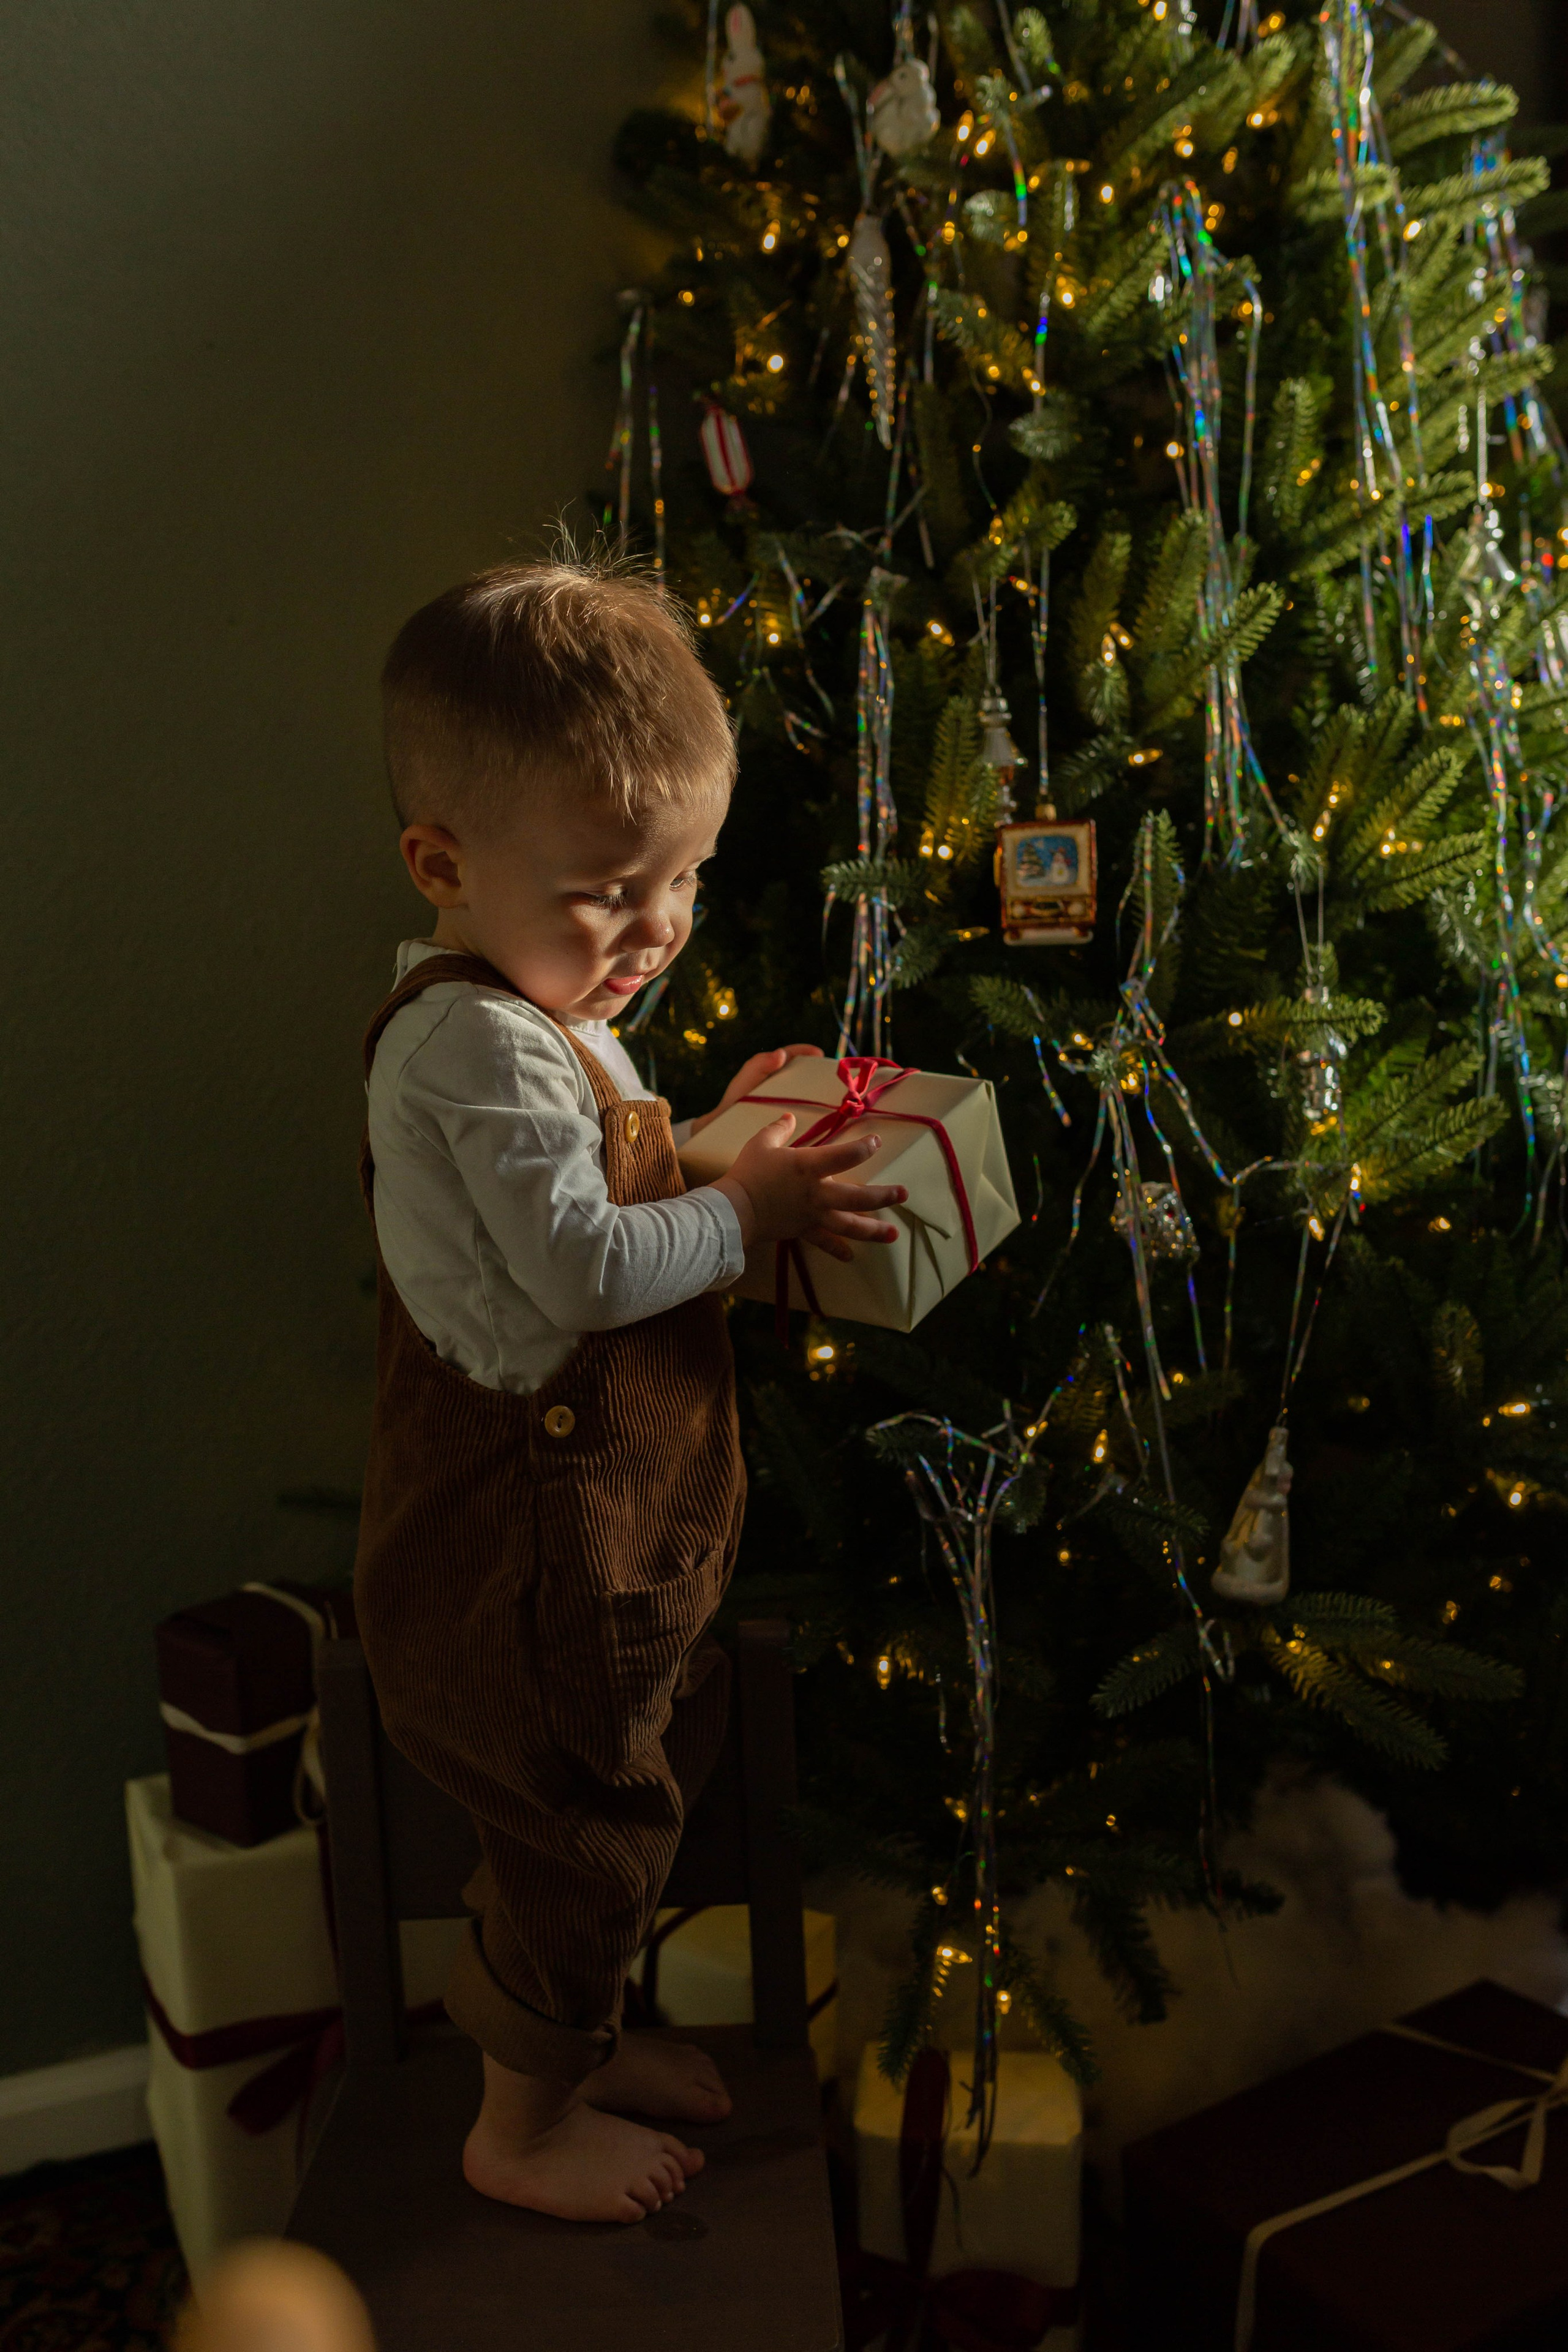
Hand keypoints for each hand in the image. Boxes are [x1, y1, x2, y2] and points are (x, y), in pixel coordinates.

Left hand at [687, 1044, 824, 1135]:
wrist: (723, 1132)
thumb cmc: (733, 1103)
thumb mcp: (745, 1081)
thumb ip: (759, 1065)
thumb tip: (781, 1054)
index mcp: (771, 1072)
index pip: (791, 1056)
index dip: (805, 1052)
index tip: (820, 1055)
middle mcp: (781, 1085)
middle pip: (803, 1073)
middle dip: (819, 1071)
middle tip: (834, 1075)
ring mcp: (785, 1102)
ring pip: (806, 1093)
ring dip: (820, 1092)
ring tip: (835, 1095)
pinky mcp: (786, 1119)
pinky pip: (804, 1111)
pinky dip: (815, 1111)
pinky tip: (826, 1117)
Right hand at [714, 1113, 906, 1262]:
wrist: (733, 1209)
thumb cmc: (748, 1172)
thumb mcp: (762, 1143)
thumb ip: (779, 1128)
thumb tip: (789, 1116)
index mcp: (809, 1166)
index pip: (845, 1156)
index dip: (864, 1148)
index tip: (876, 1143)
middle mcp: (817, 1192)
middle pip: (857, 1196)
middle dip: (883, 1196)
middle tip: (904, 1193)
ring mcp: (812, 1215)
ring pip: (848, 1225)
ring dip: (873, 1230)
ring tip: (893, 1234)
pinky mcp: (803, 1231)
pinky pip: (824, 1242)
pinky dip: (837, 1250)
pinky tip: (851, 1257)